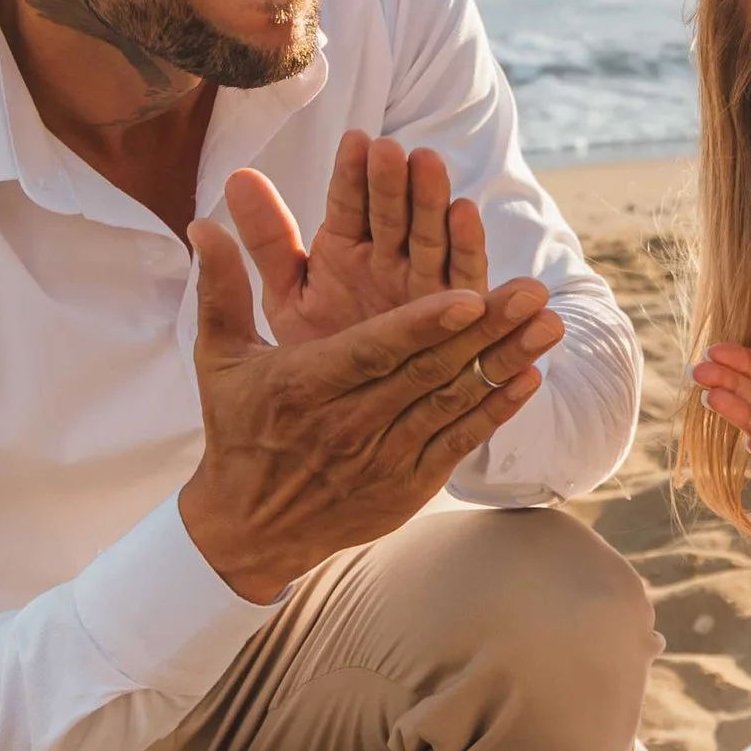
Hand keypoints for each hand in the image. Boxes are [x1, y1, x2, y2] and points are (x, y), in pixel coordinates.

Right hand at [179, 223, 562, 600]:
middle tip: (532, 291)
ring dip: (504, 363)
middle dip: (485, 331)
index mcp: (303, 386)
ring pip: (451, 403)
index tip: (467, 295)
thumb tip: (203, 221)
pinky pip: (458, 443)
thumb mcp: (218, 359)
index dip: (423, 326)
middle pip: (427, 371)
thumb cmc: (236, 430)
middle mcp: (346, 425)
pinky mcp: (406, 486)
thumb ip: (221, 288)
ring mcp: (381, 459)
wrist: (248, 529)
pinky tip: (529, 377)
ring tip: (548, 324)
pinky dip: (495, 411)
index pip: (373, 351)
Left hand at [223, 131, 492, 346]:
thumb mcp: (288, 292)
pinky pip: (463, 275)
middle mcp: (388, 257)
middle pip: (392, 213)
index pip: (348, 204)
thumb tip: (235, 176)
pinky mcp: (456, 307)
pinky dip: (466, 244)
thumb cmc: (317, 350)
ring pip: (429, 235)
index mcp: (345, 247)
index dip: (351, 175)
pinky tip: (464, 212)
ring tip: (428, 164)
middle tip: (391, 150)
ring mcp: (424, 280)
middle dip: (392, 182)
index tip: (355, 141)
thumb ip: (267, 239)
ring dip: (431, 199)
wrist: (343, 415)